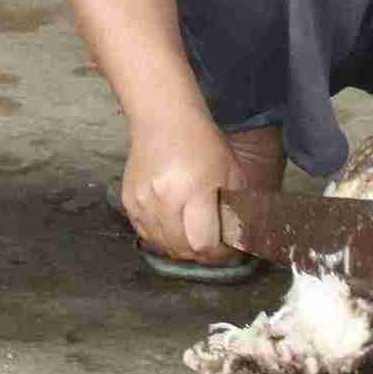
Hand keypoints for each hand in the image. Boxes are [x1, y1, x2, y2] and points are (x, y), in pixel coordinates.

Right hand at [119, 115, 246, 262]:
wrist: (164, 119)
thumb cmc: (202, 143)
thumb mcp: (231, 172)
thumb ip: (237, 208)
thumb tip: (243, 240)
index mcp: (193, 190)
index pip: (204, 243)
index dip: (219, 254)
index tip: (229, 250)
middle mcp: (164, 199)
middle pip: (183, 249)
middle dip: (202, 254)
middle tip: (214, 245)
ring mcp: (142, 201)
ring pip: (162, 246)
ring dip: (181, 248)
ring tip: (195, 236)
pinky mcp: (128, 201)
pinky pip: (146, 234)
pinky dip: (162, 237)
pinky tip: (174, 226)